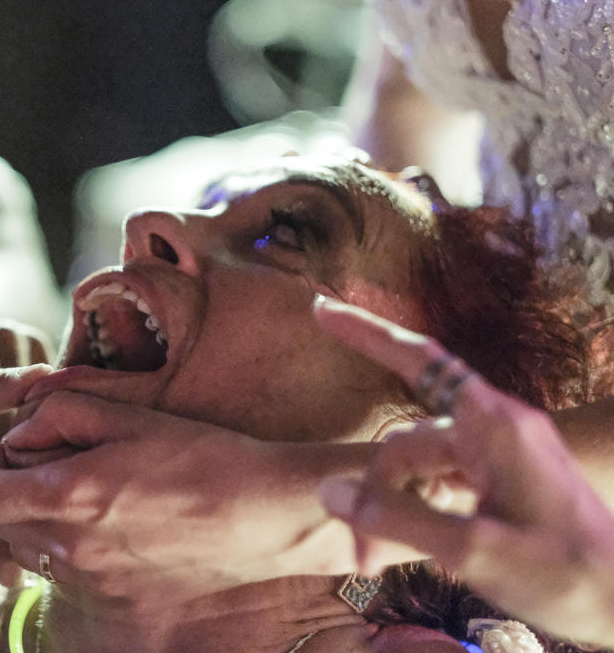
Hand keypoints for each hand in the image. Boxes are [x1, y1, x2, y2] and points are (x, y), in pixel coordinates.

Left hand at [0, 381, 374, 599]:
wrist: (266, 516)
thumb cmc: (200, 455)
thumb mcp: (127, 414)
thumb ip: (57, 415)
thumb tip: (20, 433)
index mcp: (66, 494)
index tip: (12, 463)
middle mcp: (70, 549)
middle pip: (0, 530)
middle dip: (16, 499)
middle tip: (62, 473)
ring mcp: (93, 585)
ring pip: (35, 557)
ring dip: (48, 529)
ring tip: (100, 503)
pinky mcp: (118, 606)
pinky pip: (73, 581)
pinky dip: (82, 556)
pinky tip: (125, 532)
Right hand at [314, 296, 613, 646]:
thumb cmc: (565, 574)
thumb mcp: (470, 550)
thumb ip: (395, 518)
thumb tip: (329, 492)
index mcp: (492, 425)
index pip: (417, 360)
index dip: (364, 333)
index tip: (319, 309)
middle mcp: (497, 427)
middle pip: (409, 439)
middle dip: (375, 490)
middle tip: (361, 554)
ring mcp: (505, 453)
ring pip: (425, 464)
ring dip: (397, 507)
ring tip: (379, 560)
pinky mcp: (510, 479)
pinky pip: (447, 479)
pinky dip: (422, 508)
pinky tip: (416, 546)